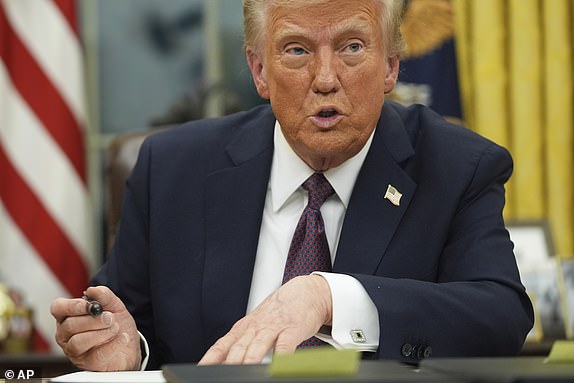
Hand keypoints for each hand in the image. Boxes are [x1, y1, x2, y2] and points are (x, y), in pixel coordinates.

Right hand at [50, 286, 140, 370]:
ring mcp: (75, 350)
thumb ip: (104, 296)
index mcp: (69, 316)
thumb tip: (93, 290)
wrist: (129, 346)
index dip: (71, 306)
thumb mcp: (114, 306)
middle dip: (92, 320)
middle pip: (69, 325)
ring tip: (115, 328)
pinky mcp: (88, 363)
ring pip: (78, 342)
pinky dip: (112, 345)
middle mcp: (67, 334)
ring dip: (100, 333)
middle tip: (110, 318)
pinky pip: (96, 355)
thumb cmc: (116, 325)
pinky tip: (122, 337)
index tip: (87, 305)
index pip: (58, 308)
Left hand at [199, 274, 331, 364]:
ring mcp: (274, 327)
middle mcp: (256, 327)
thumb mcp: (257, 324)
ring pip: (257, 346)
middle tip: (221, 376)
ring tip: (242, 373)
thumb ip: (242, 343)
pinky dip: (280, 356)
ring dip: (248, 360)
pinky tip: (276, 365)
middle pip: (237, 348)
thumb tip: (223, 362)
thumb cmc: (280, 312)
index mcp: (244, 328)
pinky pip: (285, 345)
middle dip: (228, 364)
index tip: (202, 370)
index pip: (222, 346)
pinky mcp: (292, 329)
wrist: (306, 292)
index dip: (210, 359)